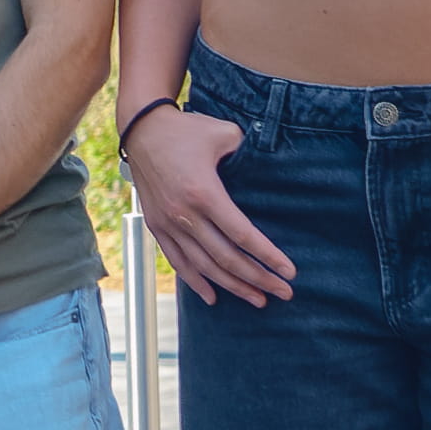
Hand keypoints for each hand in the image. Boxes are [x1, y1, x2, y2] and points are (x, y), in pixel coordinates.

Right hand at [122, 103, 291, 306]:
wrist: (141, 130)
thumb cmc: (186, 130)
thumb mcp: (224, 133)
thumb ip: (248, 152)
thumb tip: (269, 167)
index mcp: (204, 193)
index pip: (243, 235)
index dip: (268, 256)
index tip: (289, 272)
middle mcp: (185, 215)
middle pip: (227, 258)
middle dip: (259, 279)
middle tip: (284, 292)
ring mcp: (168, 224)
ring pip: (204, 266)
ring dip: (233, 286)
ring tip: (258, 299)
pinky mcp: (156, 226)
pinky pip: (178, 261)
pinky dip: (196, 282)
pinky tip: (213, 297)